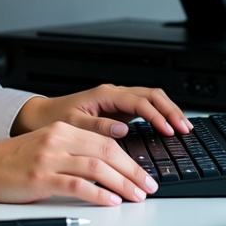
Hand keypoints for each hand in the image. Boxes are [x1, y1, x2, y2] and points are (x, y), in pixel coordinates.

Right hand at [0, 121, 158, 206]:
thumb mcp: (45, 147)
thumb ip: (72, 151)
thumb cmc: (11, 161)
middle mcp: (57, 139)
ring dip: (122, 183)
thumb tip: (105, 168)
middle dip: (132, 169)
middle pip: (106, 150)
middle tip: (148, 186)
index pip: (104, 139)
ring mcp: (49, 157)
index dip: (128, 157)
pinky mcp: (40, 177)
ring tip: (136, 196)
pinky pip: (76, 185)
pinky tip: (111, 201)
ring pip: (96, 166)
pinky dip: (98, 193)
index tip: (143, 172)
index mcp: (61, 129)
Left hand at [10, 84, 191, 139]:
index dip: (156, 115)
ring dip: (168, 111)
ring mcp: (117, 102)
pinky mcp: (117, 111)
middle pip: (151, 95)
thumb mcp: (72, 125)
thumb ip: (96, 127)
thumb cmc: (54, 119)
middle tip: (185, 129)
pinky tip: (168, 129)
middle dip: (170, 110)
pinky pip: (144, 109)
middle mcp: (113, 95)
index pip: (139, 101)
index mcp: (104, 95)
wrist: (40, 117)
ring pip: (150, 99)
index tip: (168, 130)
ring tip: (183, 129)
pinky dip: (159, 116)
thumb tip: (121, 129)